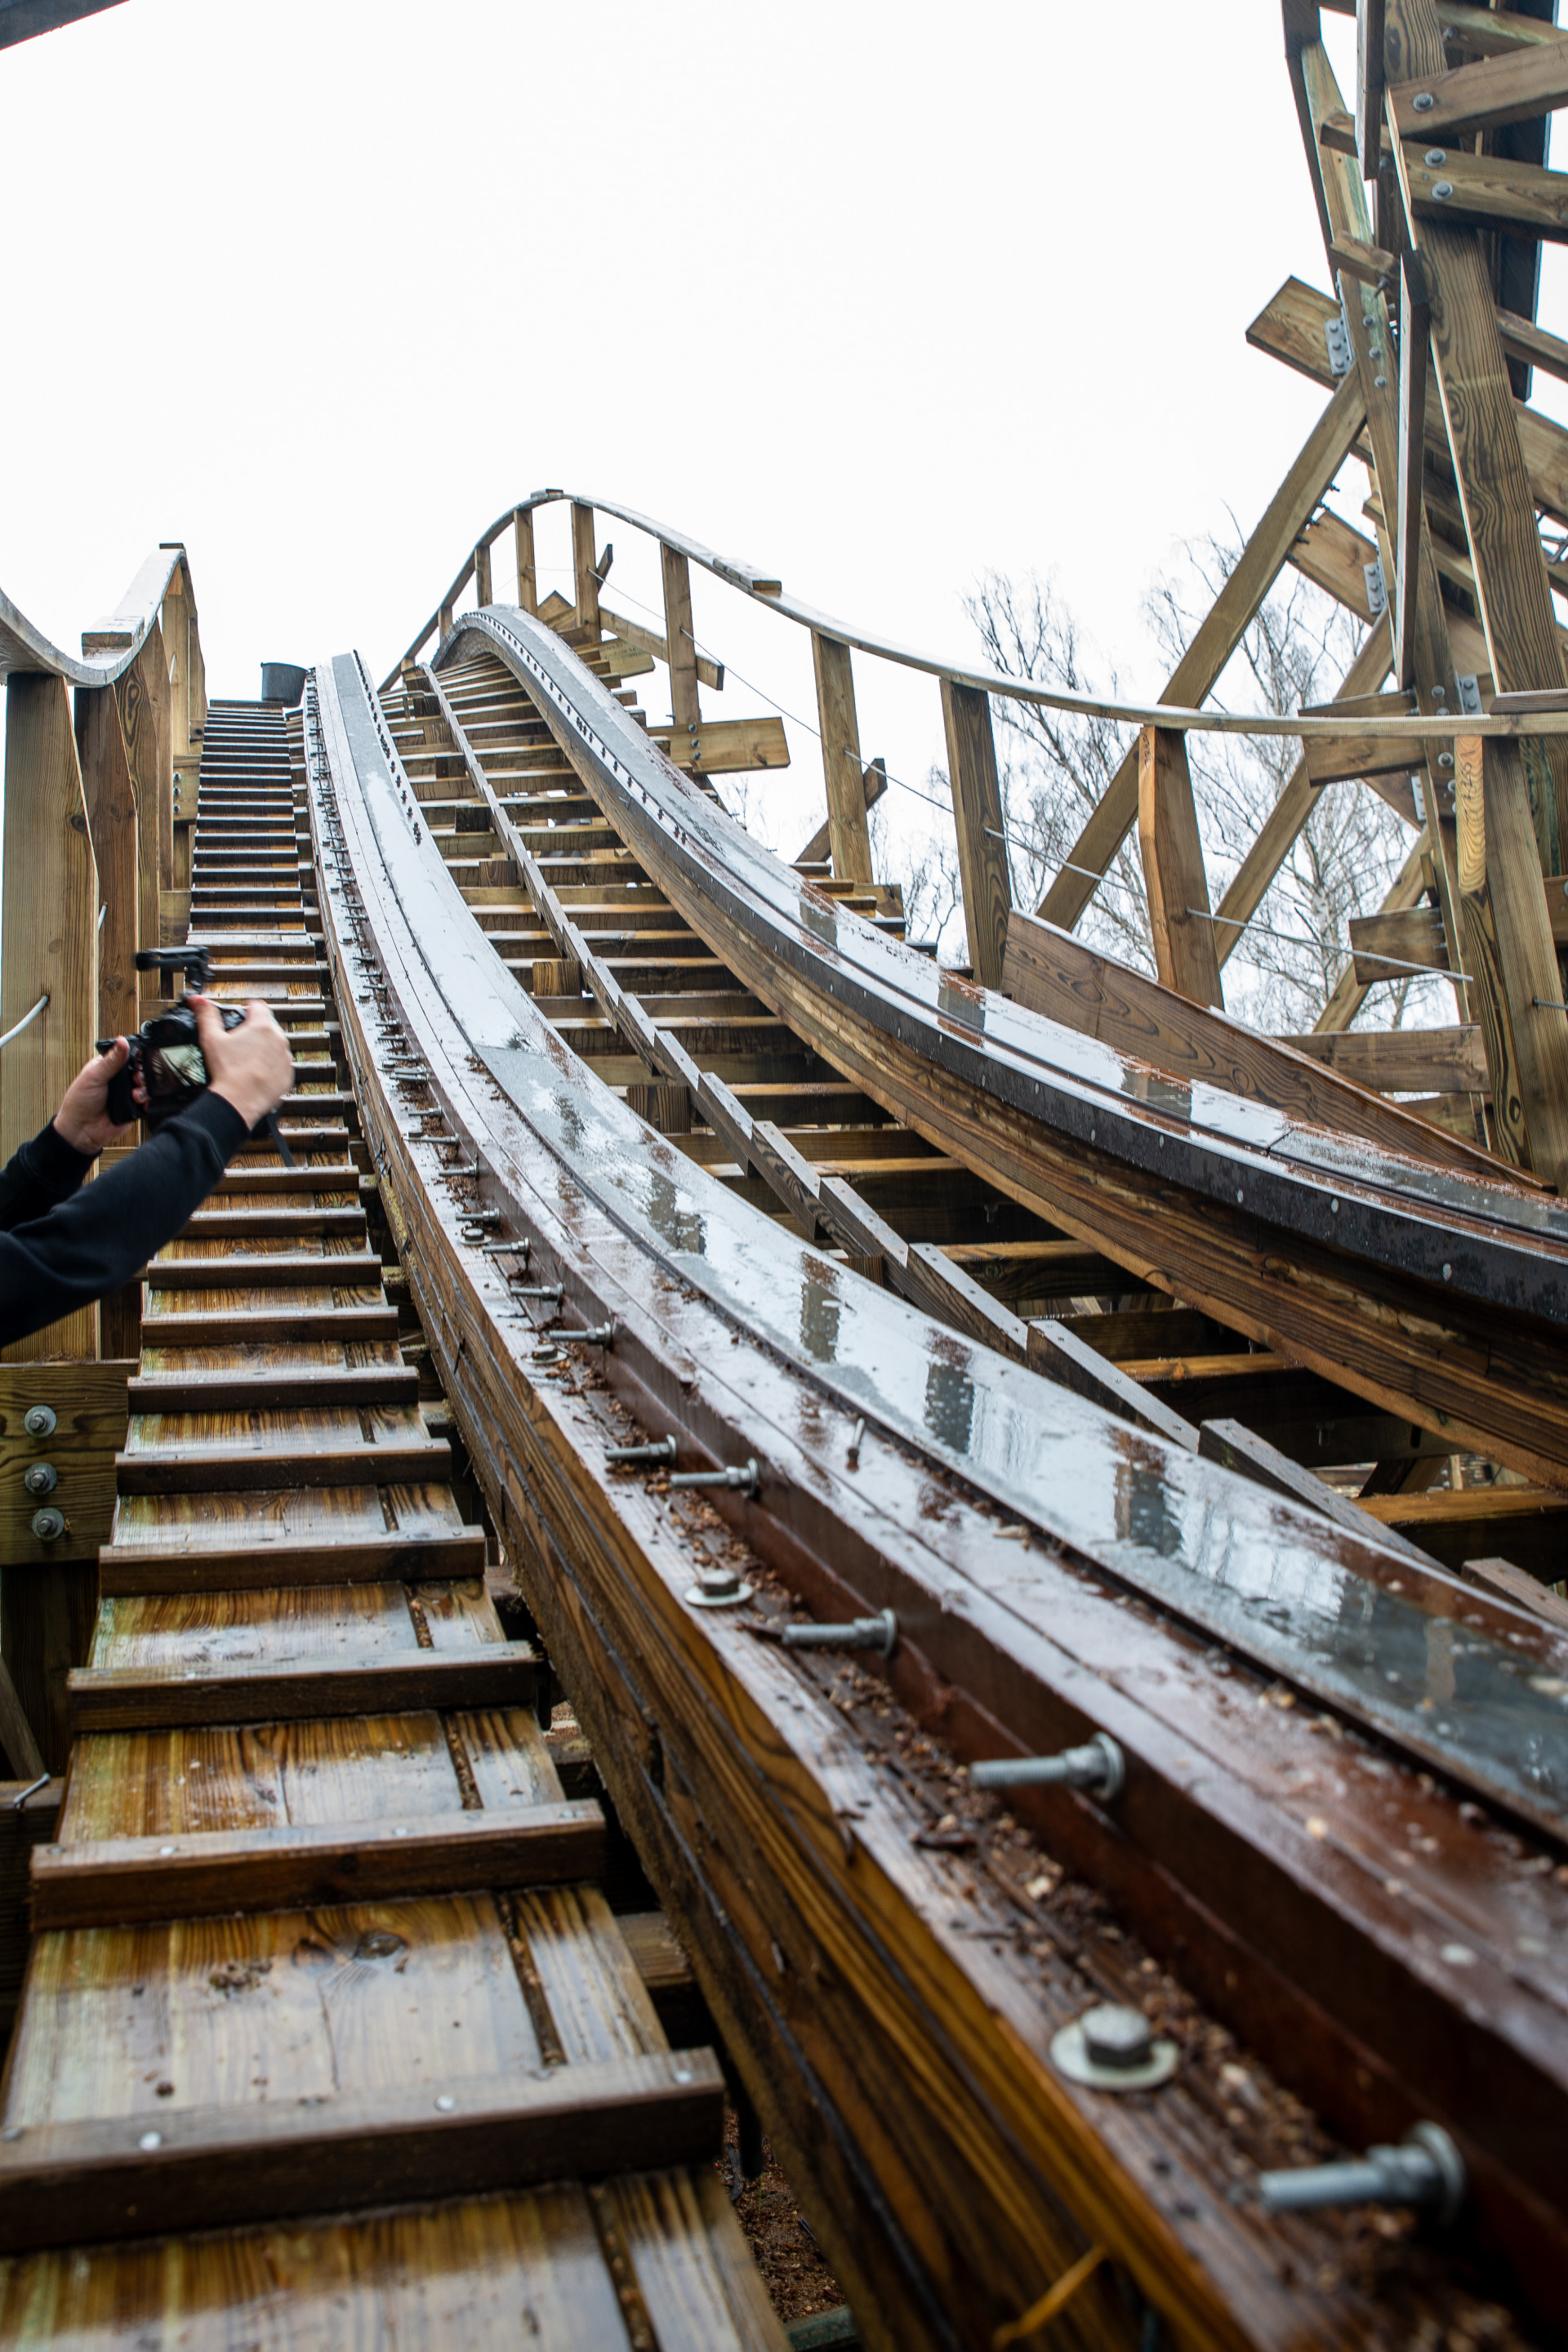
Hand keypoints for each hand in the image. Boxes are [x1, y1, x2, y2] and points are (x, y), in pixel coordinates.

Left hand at [53, 1039, 136, 1156]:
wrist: (82, 1131)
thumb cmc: (79, 1103)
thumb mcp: (93, 1077)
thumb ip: (110, 1060)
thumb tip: (121, 1041)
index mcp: (108, 1067)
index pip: (126, 1055)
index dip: (135, 1056)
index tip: (138, 1059)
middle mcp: (119, 1079)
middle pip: (140, 1070)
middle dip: (141, 1074)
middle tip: (135, 1078)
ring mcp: (127, 1093)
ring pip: (146, 1085)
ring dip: (143, 1088)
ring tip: (133, 1093)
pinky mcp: (134, 1108)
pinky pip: (147, 1102)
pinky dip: (146, 1101)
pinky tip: (136, 1101)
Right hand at [191, 996, 294, 1129]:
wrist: (239, 1100)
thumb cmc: (227, 1071)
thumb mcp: (211, 1038)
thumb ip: (206, 1015)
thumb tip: (198, 1000)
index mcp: (261, 1026)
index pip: (258, 1006)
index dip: (248, 1008)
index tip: (242, 1014)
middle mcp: (278, 1039)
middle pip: (267, 1026)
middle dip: (255, 1031)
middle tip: (239, 1042)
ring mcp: (285, 1057)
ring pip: (276, 1046)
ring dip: (265, 1049)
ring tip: (246, 1060)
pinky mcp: (288, 1074)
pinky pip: (280, 1065)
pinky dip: (271, 1066)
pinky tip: (256, 1072)